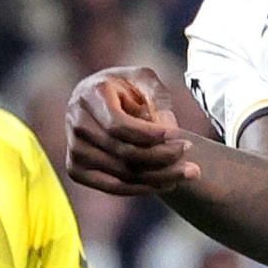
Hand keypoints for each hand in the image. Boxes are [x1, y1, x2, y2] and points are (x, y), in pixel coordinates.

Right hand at [62, 64, 203, 201]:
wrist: (103, 101)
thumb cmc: (128, 87)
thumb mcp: (145, 78)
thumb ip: (157, 96)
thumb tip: (166, 129)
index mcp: (90, 95)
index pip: (118, 126)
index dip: (150, 135)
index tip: (178, 135)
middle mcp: (76, 122)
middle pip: (122, 152)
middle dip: (162, 158)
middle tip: (194, 161)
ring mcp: (74, 148)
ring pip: (121, 173)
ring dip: (159, 177)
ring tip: (189, 172)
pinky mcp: (76, 169)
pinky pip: (112, 187)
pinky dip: (142, 188)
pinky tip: (168, 183)